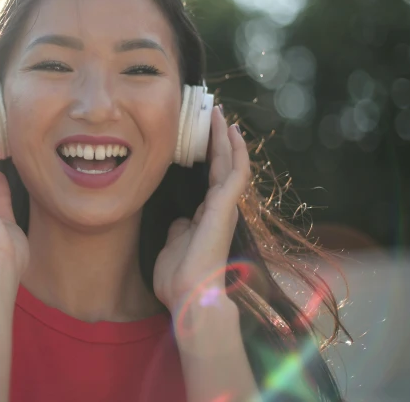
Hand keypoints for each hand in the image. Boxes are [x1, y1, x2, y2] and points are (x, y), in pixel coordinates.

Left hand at [153, 105, 250, 315]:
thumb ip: (180, 228)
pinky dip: (235, 150)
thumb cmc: (179, 277)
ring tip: (219, 114)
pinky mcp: (225, 206)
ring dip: (225, 138)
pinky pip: (234, 172)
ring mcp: (224, 206)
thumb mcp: (174, 244)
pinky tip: (230, 131)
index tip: (202, 134)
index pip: (209, 177)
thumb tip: (180, 219)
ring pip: (229, 163)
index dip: (208, 155)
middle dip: (218, 139)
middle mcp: (218, 208)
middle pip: (221, 165)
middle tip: (213, 114)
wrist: (189, 295)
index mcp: (205, 216)